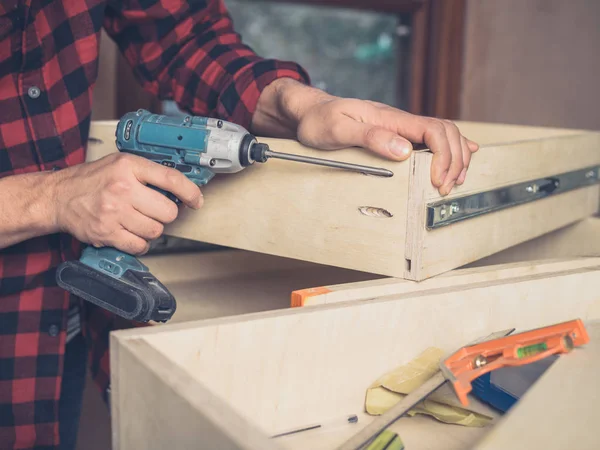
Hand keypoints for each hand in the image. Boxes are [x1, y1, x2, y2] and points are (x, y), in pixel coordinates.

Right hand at [51, 153, 202, 254]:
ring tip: (139, 221)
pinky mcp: (107, 232)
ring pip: (156, 230)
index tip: (196, 200)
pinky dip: (140, 244)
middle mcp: (122, 188)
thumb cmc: (92, 180)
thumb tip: (181, 189)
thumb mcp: (121, 164)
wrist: (59, 197)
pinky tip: (131, 233)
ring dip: (152, 229)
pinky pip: (140, 246)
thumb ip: (148, 173)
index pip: (171, 179)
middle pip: (168, 211)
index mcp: (129, 166)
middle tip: (155, 211)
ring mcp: (114, 212)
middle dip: (166, 214)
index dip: (190, 192)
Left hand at [252, 79, 478, 195]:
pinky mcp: (396, 135)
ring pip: (443, 135)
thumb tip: (403, 149)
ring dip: (455, 156)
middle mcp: (400, 121)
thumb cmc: (320, 120)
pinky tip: (460, 157)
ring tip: (456, 179)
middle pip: (445, 132)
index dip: (443, 155)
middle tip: (446, 187)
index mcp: (390, 118)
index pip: (433, 130)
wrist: (309, 113)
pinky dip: (450, 149)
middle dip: (453, 160)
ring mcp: (400, 127)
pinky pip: (431, 139)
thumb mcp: (339, 128)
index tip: (437, 179)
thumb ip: (371, 136)